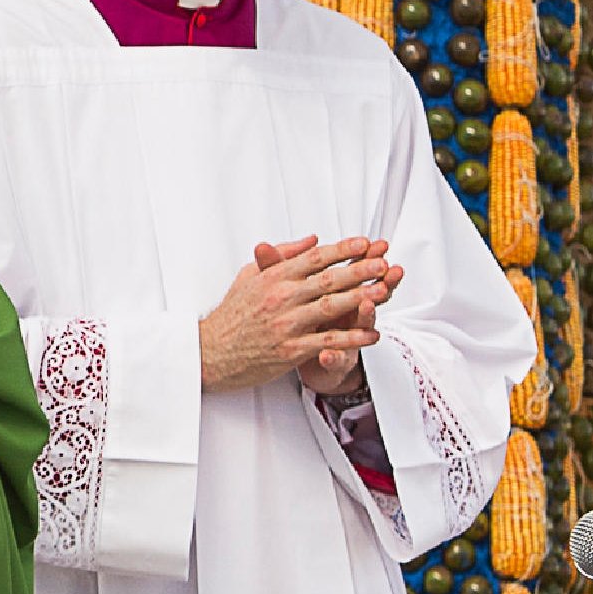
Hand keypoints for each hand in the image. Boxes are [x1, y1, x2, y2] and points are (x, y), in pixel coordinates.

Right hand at [200, 237, 401, 392]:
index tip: (366, 243)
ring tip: (384, 291)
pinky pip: (327, 341)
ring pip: (331, 307)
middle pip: (329, 280)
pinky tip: (371, 335)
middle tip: (383, 262)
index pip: (315, 258)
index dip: (343, 249)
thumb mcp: (249, 277)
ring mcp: (287, 325)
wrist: (208, 353)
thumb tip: (312, 240)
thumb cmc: (231, 315)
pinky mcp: (290, 350)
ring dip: (362, 299)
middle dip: (360, 270)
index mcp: (274, 278)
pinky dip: (351, 338)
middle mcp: (281, 298)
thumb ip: (282, 256)